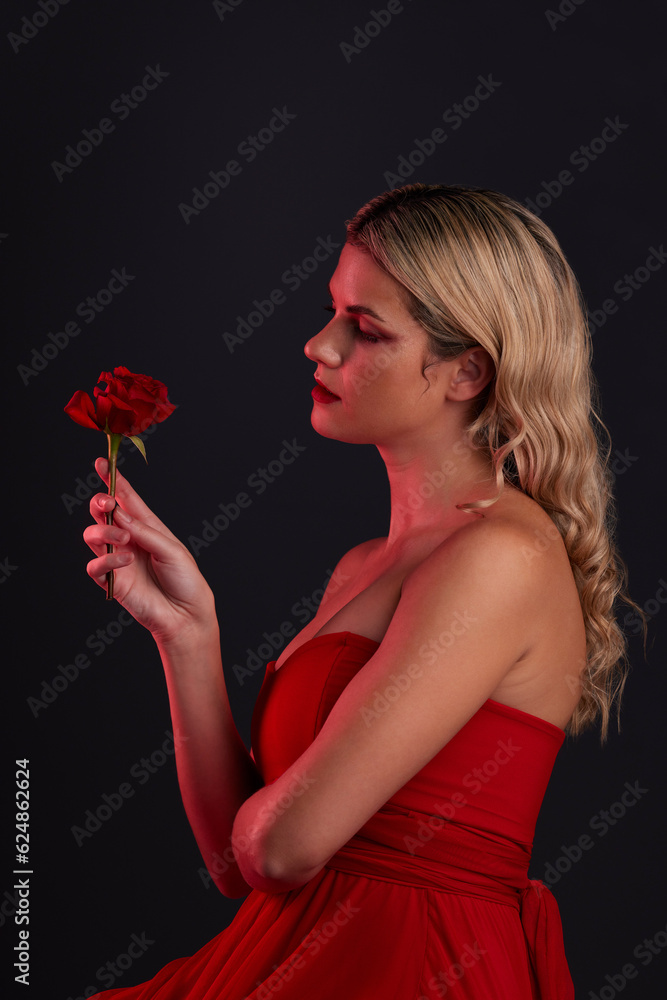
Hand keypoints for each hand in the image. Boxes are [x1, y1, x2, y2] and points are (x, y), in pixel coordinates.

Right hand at [83, 458, 215, 644]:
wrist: (186, 615)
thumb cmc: (186, 580)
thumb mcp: (172, 549)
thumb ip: (144, 531)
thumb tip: (118, 513)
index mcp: (147, 526)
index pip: (127, 498)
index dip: (113, 479)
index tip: (102, 462)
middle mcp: (129, 539)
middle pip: (102, 513)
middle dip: (100, 503)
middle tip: (108, 504)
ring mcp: (118, 559)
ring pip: (92, 535)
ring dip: (104, 531)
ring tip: (123, 538)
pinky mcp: (112, 581)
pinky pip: (94, 565)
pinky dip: (106, 559)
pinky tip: (125, 561)